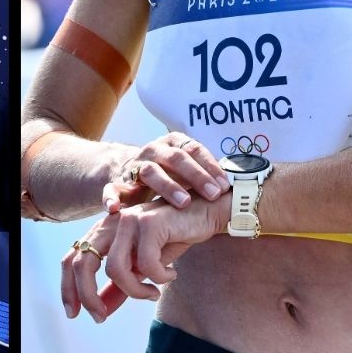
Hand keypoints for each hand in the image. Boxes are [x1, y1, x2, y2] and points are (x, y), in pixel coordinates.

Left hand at [61, 193, 226, 321]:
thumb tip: (102, 311)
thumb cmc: (173, 237)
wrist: (204, 213)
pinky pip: (145, 263)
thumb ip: (121, 285)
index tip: (73, 314)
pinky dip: (158, 277)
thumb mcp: (143, 266)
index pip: (72, 258)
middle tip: (100, 318)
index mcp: (104, 230)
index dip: (67, 287)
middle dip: (88, 296)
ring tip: (152, 294)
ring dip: (134, 291)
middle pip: (83, 263)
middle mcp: (110, 222)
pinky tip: (171, 275)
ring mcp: (128, 220)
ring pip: (115, 269)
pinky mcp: (149, 223)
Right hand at [102, 131, 228, 212]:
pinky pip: (112, 189)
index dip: (211, 167)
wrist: (125, 169)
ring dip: (168, 186)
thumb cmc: (166, 173)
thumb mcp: (185, 169)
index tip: (225, 185)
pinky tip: (116, 210)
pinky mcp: (116, 182)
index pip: (194, 150)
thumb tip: (239, 183)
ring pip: (150, 172)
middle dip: (196, 176)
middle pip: (176, 159)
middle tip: (213, 194)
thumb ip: (206, 173)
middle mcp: (154, 150)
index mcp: (173, 143)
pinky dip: (112, 198)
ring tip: (184, 203)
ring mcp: (134, 165)